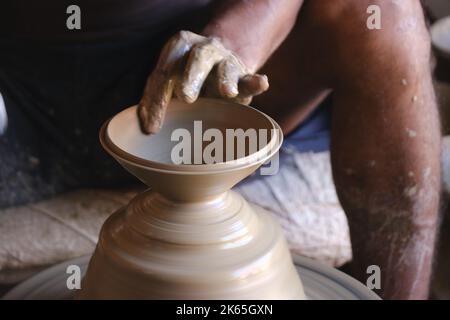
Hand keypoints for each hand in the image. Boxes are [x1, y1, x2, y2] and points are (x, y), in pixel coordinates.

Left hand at [137, 30, 268, 133]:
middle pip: (197, 58)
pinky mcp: (244, 77)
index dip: (156, 97)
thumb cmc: (188, 77)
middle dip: (191, 76)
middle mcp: (204, 49)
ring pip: (226, 67)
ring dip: (225, 78)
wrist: (218, 63)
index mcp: (179, 47)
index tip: (152, 127)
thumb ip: (156, 98)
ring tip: (226, 91)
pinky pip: (250, 79)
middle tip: (185, 96)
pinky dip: (256, 82)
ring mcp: (226, 61)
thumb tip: (146, 127)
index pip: (165, 70)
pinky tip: (261, 83)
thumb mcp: (169, 81)